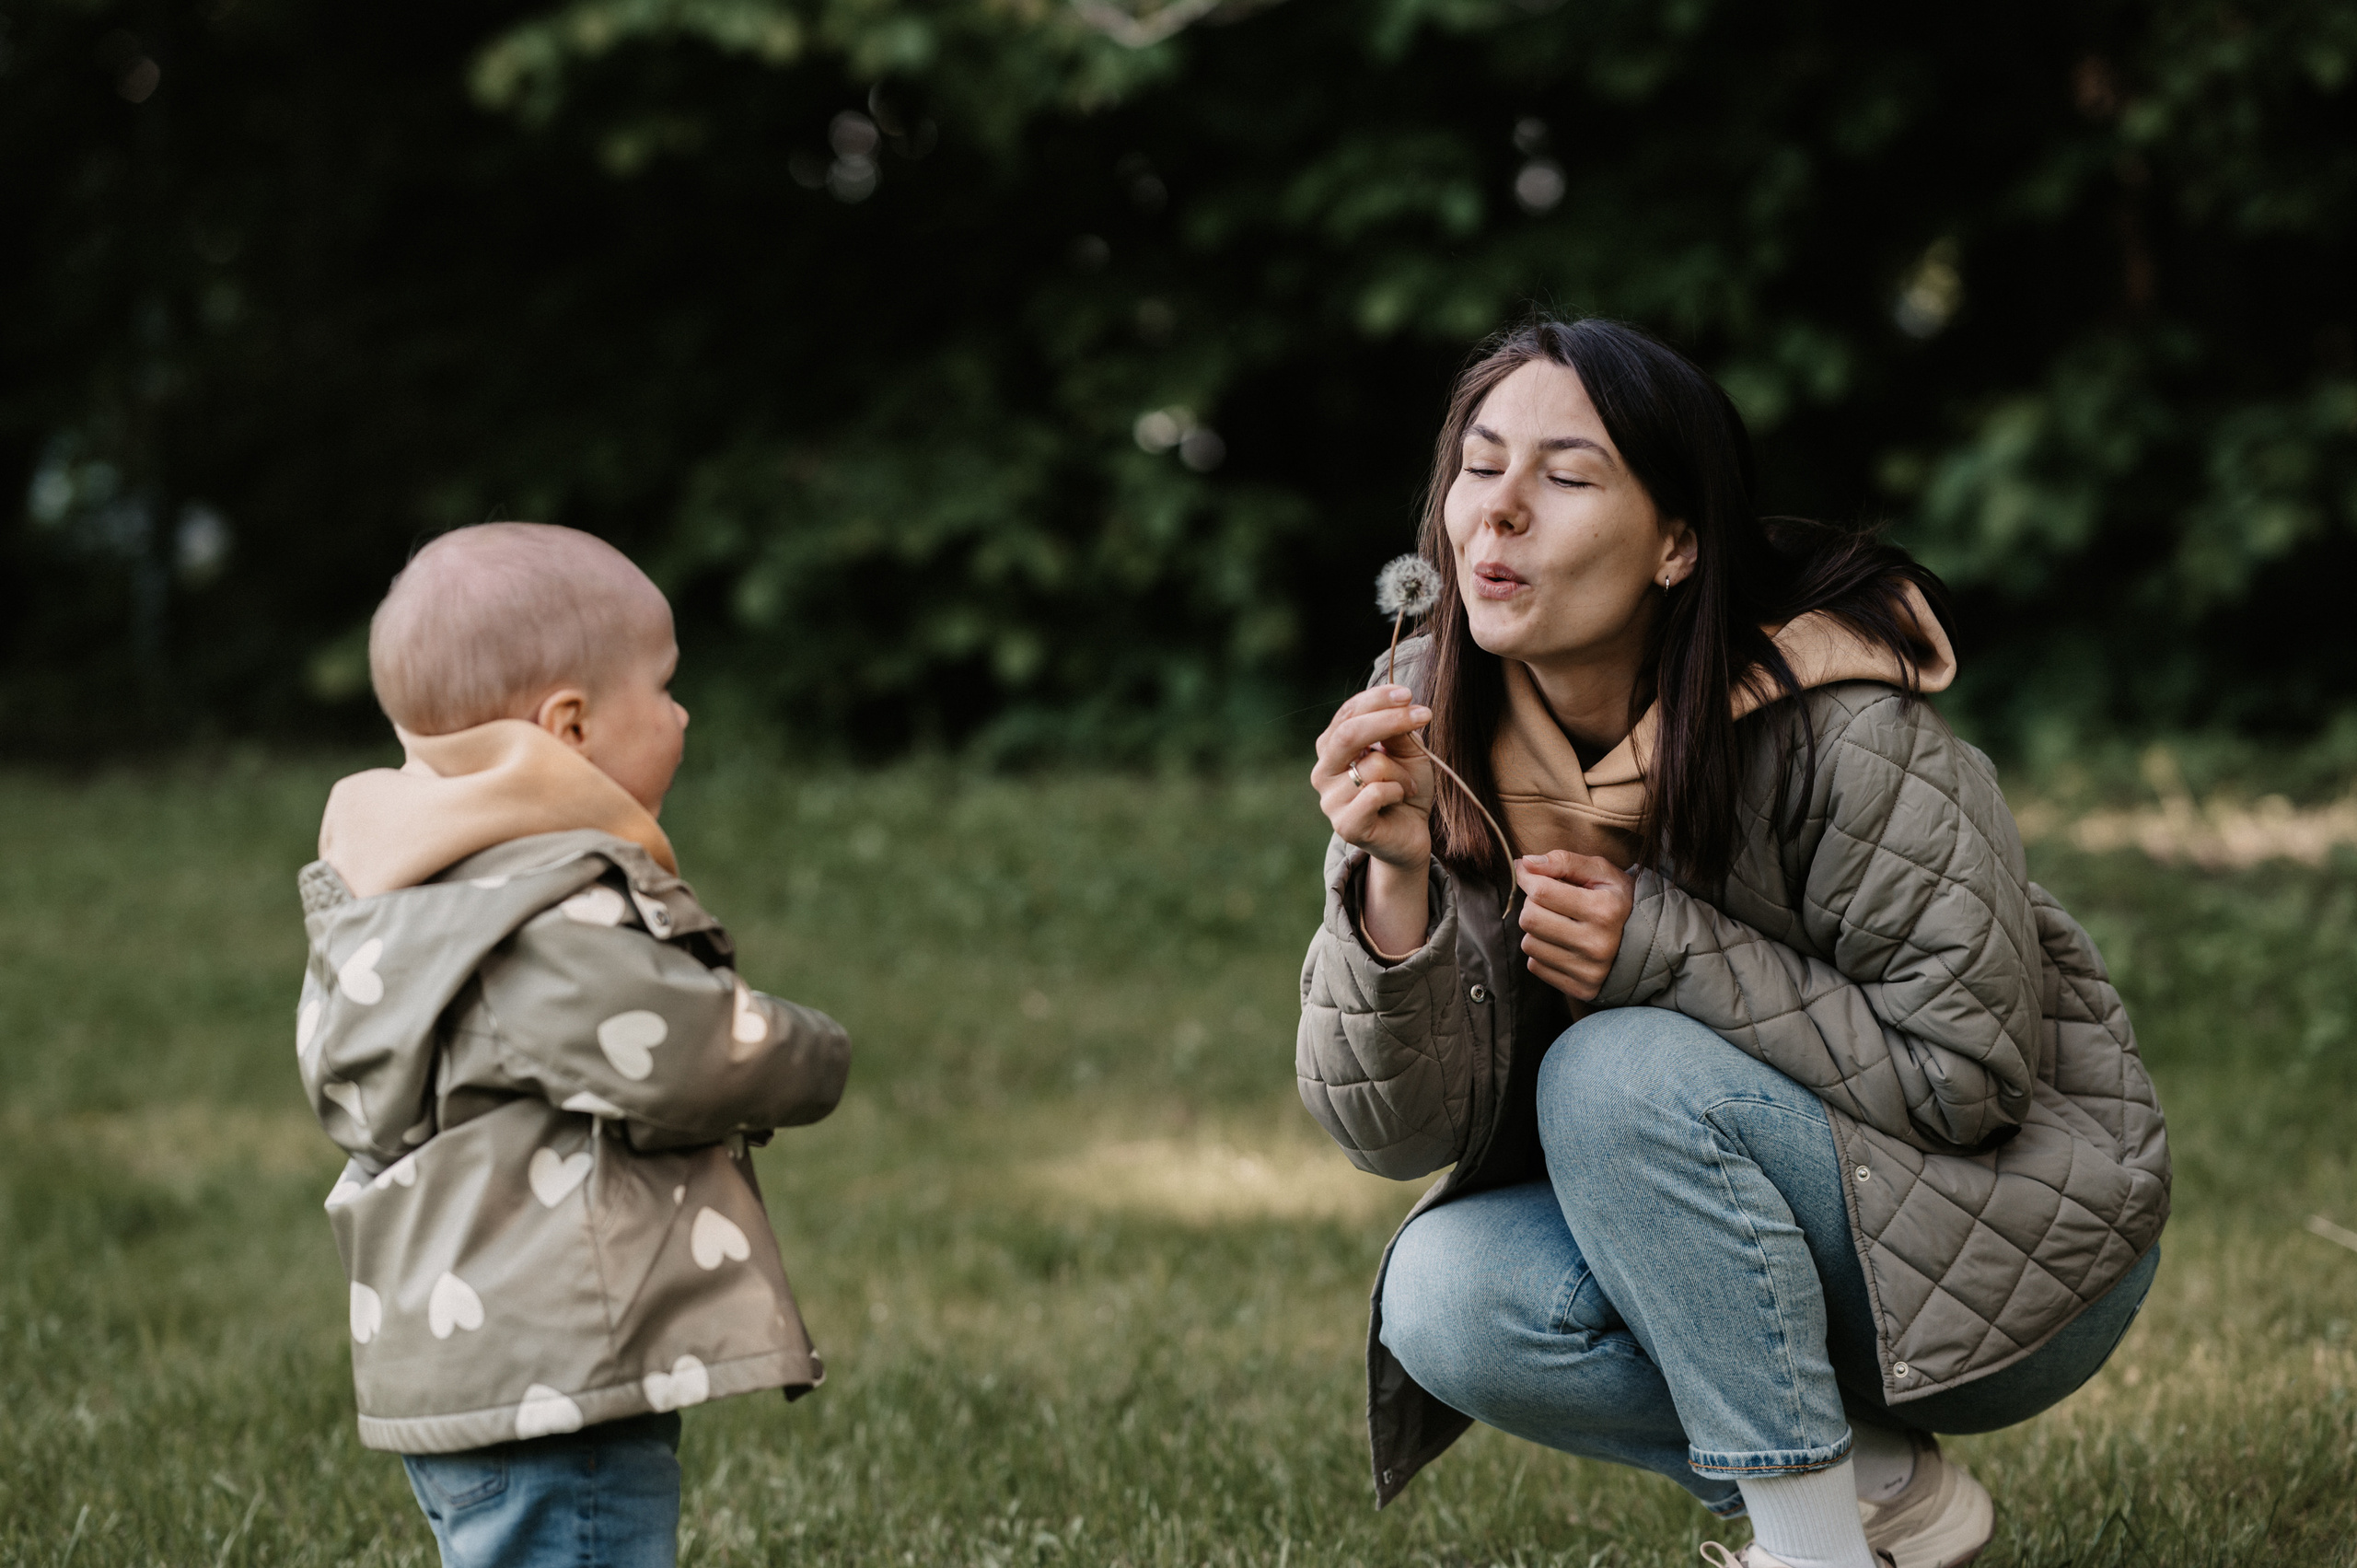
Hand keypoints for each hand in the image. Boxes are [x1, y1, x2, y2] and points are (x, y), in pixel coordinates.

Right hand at [1312, 685, 1435, 869]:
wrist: (1410, 834)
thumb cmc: (1404, 788)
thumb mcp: (1406, 752)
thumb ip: (1396, 731)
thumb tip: (1396, 705)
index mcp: (1332, 748)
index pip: (1347, 714)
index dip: (1377, 699)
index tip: (1408, 695)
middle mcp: (1323, 771)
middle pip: (1348, 733)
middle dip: (1389, 720)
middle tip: (1424, 715)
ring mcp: (1330, 800)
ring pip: (1371, 766)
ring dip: (1402, 772)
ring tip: (1407, 786)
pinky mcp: (1345, 825)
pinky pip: (1375, 793)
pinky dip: (1397, 792)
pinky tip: (1398, 800)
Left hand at [1514, 851, 1634, 1000]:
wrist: (1649, 942)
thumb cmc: (1618, 900)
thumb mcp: (1601, 872)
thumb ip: (1564, 861)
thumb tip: (1526, 864)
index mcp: (1604, 910)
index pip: (1541, 892)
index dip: (1528, 878)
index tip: (1529, 874)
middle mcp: (1597, 944)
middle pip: (1530, 919)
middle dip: (1532, 904)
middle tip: (1548, 900)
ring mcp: (1590, 971)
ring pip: (1529, 945)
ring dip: (1536, 930)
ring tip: (1558, 923)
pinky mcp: (1581, 989)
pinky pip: (1536, 966)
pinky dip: (1542, 952)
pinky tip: (1562, 944)